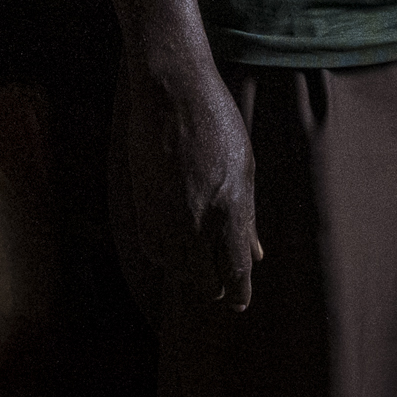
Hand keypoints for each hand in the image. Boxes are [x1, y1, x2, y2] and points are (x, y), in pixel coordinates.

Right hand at [115, 52, 261, 309]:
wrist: (169, 93)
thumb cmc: (216, 124)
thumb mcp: (244, 168)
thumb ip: (247, 218)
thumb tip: (256, 255)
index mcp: (230, 209)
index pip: (235, 272)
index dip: (239, 293)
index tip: (239, 303)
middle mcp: (196, 221)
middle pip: (205, 282)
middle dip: (215, 287)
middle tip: (222, 285)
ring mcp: (164, 216)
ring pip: (177, 270)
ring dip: (190, 272)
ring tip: (200, 259)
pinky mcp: (140, 208)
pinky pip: (154, 250)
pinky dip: (167, 254)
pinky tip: (177, 242)